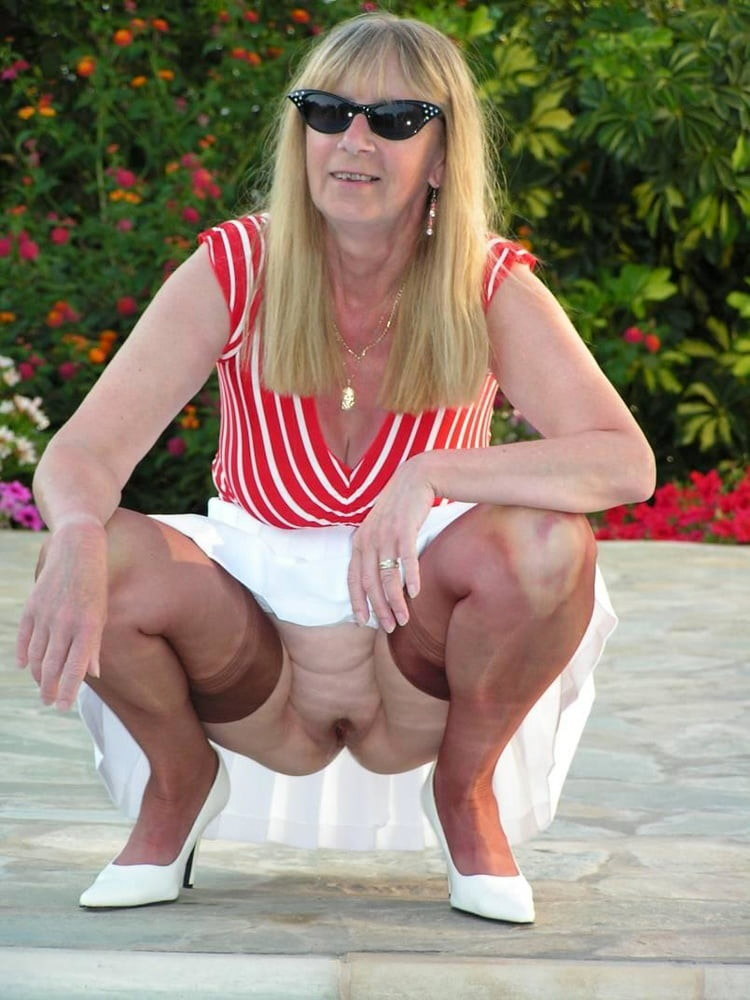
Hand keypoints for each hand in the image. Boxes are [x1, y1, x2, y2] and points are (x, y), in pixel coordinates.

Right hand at [16, 520, 107, 711]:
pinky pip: (24, 637)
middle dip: (50, 688)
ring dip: (39, 674)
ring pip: (37, 655)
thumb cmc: (96, 584)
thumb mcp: (102, 614)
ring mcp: (45, 615)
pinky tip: (25, 665)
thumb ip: (95, 645)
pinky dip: (24, 653)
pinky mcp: (32, 606)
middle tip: (51, 702)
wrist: (78, 548)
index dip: (68, 690)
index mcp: (87, 627)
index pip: (75, 668)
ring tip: (43, 687)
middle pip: (52, 666)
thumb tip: (93, 673)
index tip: (64, 707)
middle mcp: (64, 623)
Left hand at [348, 458, 435, 631]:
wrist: (415, 479)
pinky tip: (416, 593)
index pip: (353, 579)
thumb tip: (378, 579)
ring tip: (403, 619)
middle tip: (389, 628)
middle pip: (370, 583)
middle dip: (378, 609)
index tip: (363, 622)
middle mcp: (369, 540)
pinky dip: (411, 578)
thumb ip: (375, 551)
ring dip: (395, 601)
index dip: (357, 602)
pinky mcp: (404, 529)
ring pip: (388, 576)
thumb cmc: (399, 509)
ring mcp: (386, 535)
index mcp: (359, 542)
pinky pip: (406, 559)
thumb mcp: (379, 529)